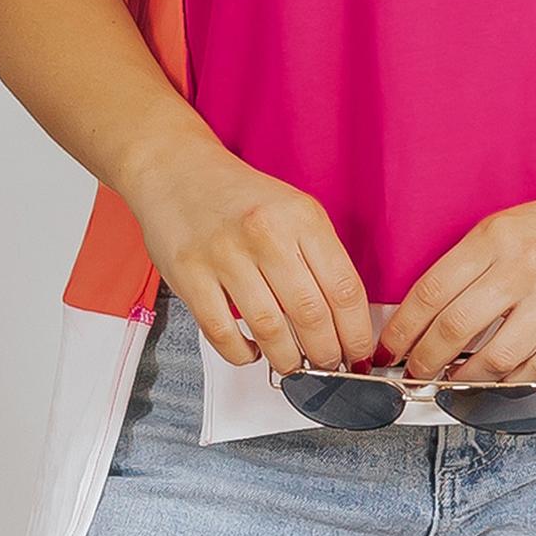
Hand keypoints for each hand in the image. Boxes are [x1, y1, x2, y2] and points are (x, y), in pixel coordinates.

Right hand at [122, 138, 376, 378]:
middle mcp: (265, 233)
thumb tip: (344, 319)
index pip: (344, 287)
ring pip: (269, 328)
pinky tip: (252, 351)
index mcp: (301, 216)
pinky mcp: (190, 274)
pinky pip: (223, 333)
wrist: (177, 169)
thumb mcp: (293, 209)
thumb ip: (318, 256)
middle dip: (326, 354)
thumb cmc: (239, 196)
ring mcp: (225, 254)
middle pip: (311, 313)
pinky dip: (242, 354)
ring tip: (294, 365)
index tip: (358, 352)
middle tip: (329, 366)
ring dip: (287, 359)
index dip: (356, 332)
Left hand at [374, 186, 535, 387]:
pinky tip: (497, 389)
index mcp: (494, 237)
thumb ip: (468, 268)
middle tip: (414, 377)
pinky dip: (513, 386)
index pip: (432, 290)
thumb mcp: (505, 228)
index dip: (403, 329)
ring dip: (465, 382)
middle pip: (456, 328)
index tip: (389, 351)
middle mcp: (523, 265)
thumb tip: (426, 320)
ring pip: (496, 357)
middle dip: (425, 361)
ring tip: (450, 388)